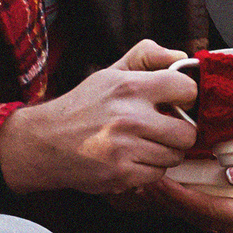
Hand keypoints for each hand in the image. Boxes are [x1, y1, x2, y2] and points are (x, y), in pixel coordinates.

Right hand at [0, 39, 198, 195]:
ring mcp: (126, 148)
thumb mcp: (111, 73)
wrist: (44, 143)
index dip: (186, 98)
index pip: (186, 89)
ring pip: (175, 156)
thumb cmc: (83, 107)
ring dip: (163, 153)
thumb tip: (182, 58)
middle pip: (188, 132)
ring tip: (143, 145)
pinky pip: (157, 174)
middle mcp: (130, 117)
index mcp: (130, 86)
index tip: (176, 103)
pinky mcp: (121, 174)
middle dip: (179, 133)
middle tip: (163, 130)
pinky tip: (131, 159)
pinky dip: (148, 170)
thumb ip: (147, 57)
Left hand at [145, 151, 232, 232]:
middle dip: (166, 200)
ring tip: (139, 184)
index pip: (210, 209)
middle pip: (196, 217)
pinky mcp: (229, 224)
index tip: (158, 179)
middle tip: (138, 180)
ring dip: (166, 202)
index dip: (182, 196)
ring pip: (194, 218)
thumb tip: (230, 174)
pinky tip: (157, 188)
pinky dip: (178, 201)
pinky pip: (199, 214)